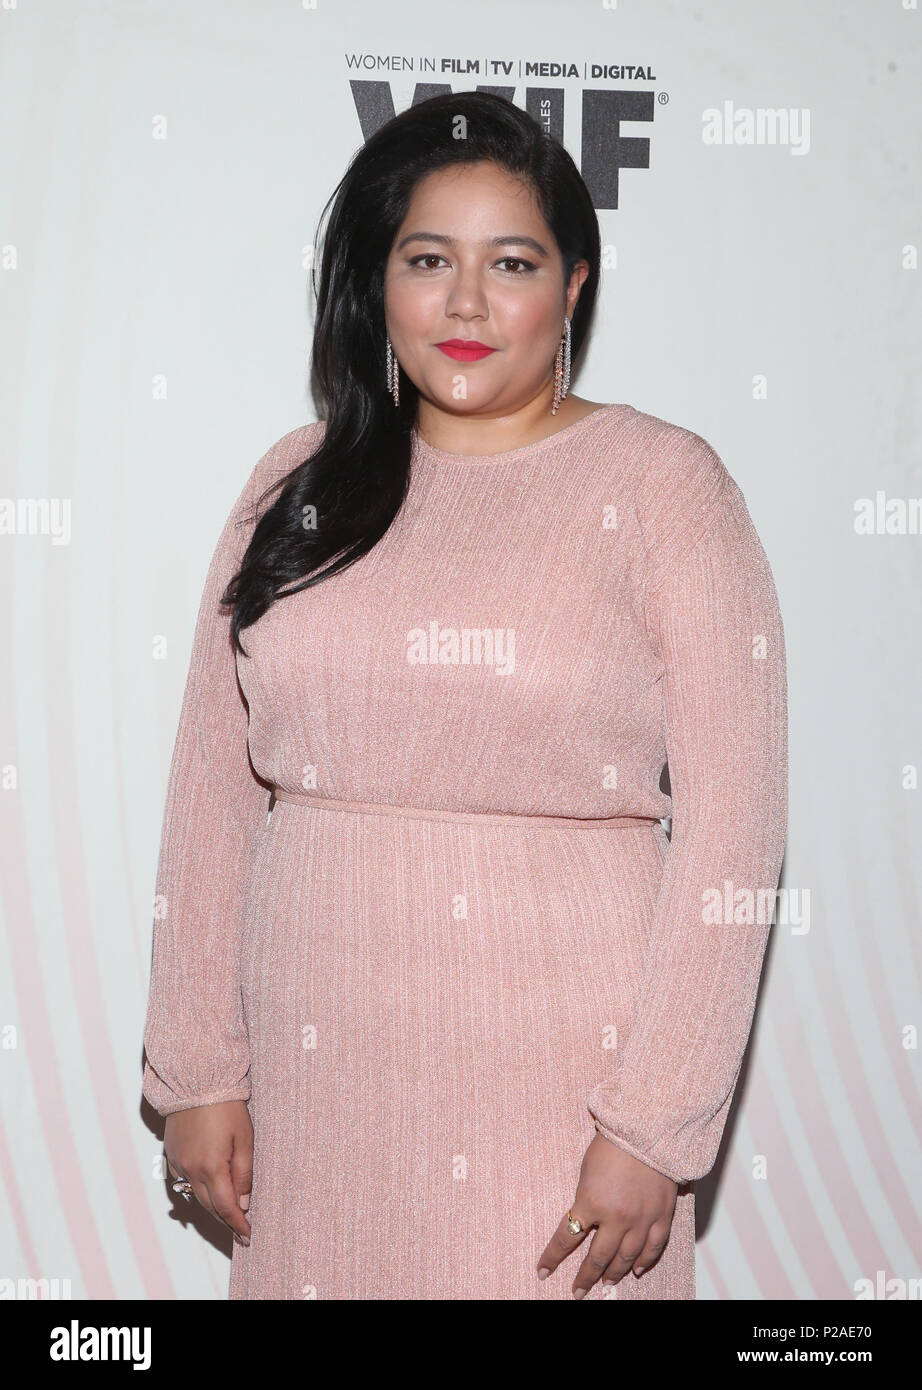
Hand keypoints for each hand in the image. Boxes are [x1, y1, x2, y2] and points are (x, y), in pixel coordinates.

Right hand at [164, 1099, 252, 1245]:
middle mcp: (191, 1170)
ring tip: (227, 1216)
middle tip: (240, 1231)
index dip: (238, 1224)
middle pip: (209, 1206)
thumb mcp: (245, 1138)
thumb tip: (245, 1202)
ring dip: (212, 1208)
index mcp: (211, 1167)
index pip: (226, 1207)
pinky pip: (184, 1182)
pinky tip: (207, 1192)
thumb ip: (244, 1173)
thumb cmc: (225, 1107)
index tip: (248, 1236)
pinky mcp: (172, 1155)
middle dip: (226, 1220)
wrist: (196, 1082)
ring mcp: (178, 1163)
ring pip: (196, 1196)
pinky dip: (197, 1191)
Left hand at [536, 1133, 676, 1297]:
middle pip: (597, 1257)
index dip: (552, 1257)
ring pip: (626, 1258)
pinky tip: (637, 1270)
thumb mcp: (586, 1170)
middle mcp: (616, 1218)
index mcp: (591, 1202)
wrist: (648, 1130)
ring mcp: (641, 1219)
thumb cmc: (612, 1143)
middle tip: (577, 1291)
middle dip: (585, 1277)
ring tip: (606, 1283)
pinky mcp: (661, 1216)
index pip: (566, 1238)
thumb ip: (586, 1198)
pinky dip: (645, 1262)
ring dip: (614, 1273)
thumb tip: (585, 1218)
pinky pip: (653, 1248)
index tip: (542, 1271)